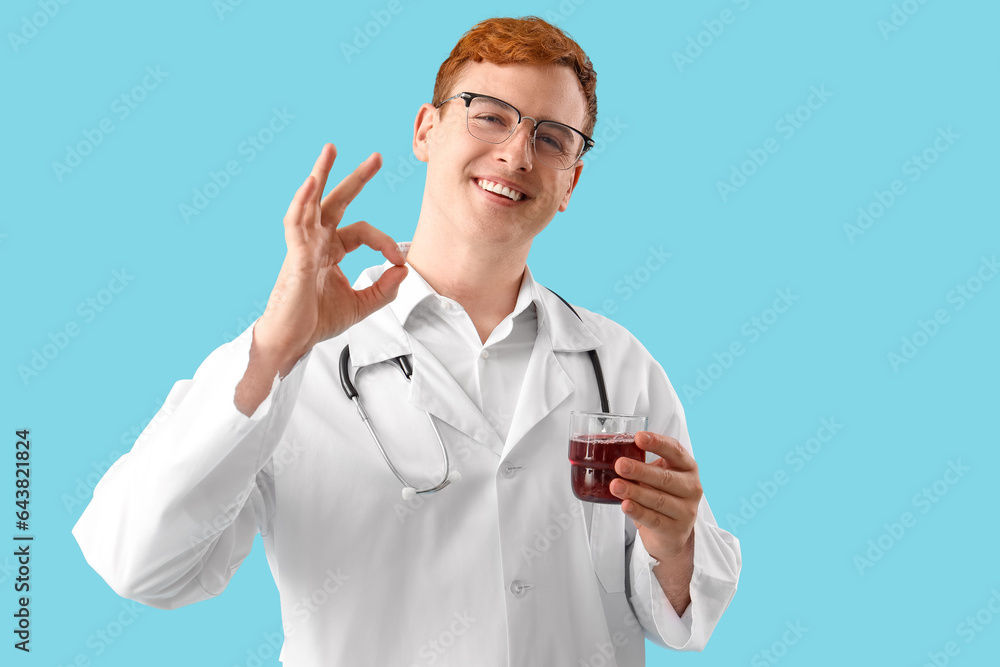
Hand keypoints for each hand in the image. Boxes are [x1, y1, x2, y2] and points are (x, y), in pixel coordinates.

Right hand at [254, 143, 406, 368]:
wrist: (291, 341)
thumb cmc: (315, 322)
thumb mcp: (362, 305)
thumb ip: (384, 289)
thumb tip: (403, 270)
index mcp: (330, 251)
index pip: (363, 232)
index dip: (385, 243)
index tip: (399, 261)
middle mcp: (315, 243)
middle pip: (336, 201)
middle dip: (356, 178)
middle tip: (377, 158)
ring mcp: (302, 246)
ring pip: (311, 201)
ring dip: (321, 173)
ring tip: (331, 149)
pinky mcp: (294, 256)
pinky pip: (296, 222)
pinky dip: (303, 200)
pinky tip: (311, 182)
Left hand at [610, 432, 701, 560]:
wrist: (671, 534)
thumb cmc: (661, 496)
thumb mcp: (656, 477)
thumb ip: (642, 465)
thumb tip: (610, 453)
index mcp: (687, 467)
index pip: (675, 450)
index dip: (658, 442)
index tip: (639, 437)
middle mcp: (691, 487)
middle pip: (666, 478)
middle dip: (641, 470)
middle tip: (620, 465)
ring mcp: (686, 511)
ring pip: (658, 500)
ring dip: (635, 492)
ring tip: (615, 486)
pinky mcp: (676, 531)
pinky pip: (654, 520)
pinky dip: (638, 511)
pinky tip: (626, 505)